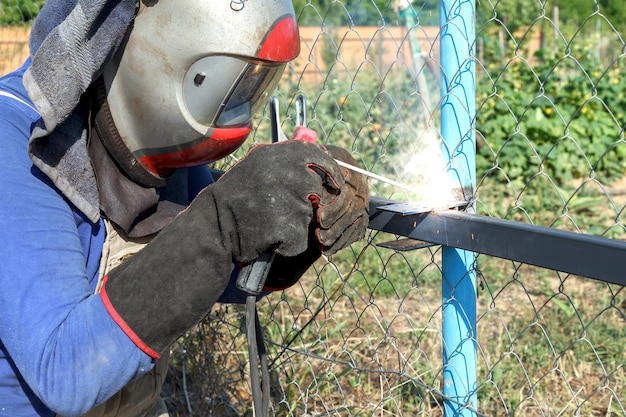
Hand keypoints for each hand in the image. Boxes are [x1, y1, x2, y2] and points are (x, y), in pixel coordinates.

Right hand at [101, 140, 368, 353]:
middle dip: (315, 202)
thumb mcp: (257, 167)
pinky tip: (269, 238)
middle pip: (321, 187)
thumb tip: (317, 145)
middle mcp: (282, 172)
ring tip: (271, 224)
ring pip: (312, 216)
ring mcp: (285, 200)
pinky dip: (290, 244)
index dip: (331, 172)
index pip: (319, 156)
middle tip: (294, 212)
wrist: (211, 229)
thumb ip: (286, 159)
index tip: (334, 184)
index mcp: (275, 155)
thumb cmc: (235, 199)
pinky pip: (302, 239)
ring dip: (299, 225)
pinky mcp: (285, 227)